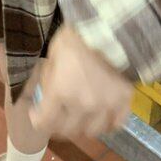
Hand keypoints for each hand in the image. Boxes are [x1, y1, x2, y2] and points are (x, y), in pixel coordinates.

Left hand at [28, 24, 132, 139]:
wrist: (109, 28)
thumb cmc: (75, 38)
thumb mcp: (52, 57)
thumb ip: (48, 82)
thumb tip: (45, 98)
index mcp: (60, 92)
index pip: (44, 123)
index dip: (37, 119)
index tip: (37, 113)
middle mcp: (82, 105)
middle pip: (67, 131)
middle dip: (58, 125)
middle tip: (58, 116)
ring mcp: (105, 106)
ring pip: (91, 132)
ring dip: (83, 126)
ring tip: (80, 117)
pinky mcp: (123, 102)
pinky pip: (115, 124)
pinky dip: (107, 124)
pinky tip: (101, 116)